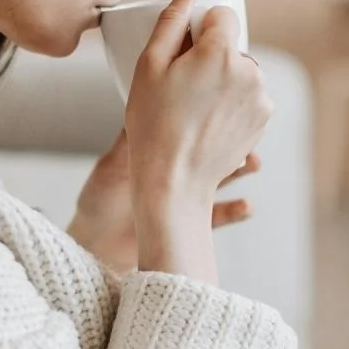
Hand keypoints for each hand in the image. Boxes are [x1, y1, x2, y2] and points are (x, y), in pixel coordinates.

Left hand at [67, 127, 260, 273]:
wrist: (95, 244)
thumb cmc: (98, 201)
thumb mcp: (111, 167)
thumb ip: (127, 142)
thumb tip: (142, 103)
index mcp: (161, 151)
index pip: (190, 128)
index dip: (207, 117)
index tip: (223, 108)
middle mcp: (178, 170)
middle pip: (213, 148)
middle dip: (233, 139)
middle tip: (247, 132)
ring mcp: (188, 196)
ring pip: (223, 177)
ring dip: (241, 169)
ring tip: (253, 163)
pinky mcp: (193, 223)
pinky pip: (222, 215)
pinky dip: (237, 210)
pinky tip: (247, 205)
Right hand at [125, 0, 273, 214]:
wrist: (174, 180)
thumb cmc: (154, 125)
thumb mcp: (148, 67)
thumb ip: (170, 22)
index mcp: (221, 53)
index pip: (221, 16)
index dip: (200, 31)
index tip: (184, 55)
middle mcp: (249, 72)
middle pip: (232, 46)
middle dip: (212, 58)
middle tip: (183, 88)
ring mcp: (260, 98)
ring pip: (240, 72)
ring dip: (223, 81)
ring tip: (195, 109)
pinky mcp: (263, 120)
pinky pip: (248, 96)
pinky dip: (232, 103)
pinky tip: (208, 122)